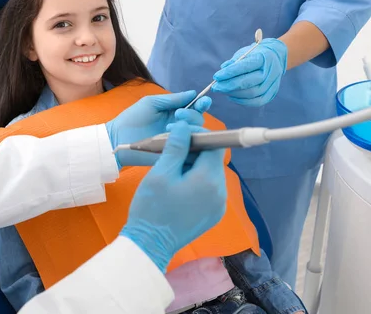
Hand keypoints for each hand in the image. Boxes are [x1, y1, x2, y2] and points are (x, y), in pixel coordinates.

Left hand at [105, 91, 211, 167]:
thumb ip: (171, 99)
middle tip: (178, 114)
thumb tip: (193, 93)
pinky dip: (187, 143)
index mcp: (175, 113)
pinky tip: (177, 139)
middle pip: (198, 120)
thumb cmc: (132, 118)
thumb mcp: (151, 103)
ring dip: (187, 128)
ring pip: (195, 134)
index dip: (202, 104)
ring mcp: (177, 140)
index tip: (203, 101)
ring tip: (169, 127)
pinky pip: (188, 149)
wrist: (118, 138)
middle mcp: (179, 126)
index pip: (194, 107)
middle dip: (192, 115)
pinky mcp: (174, 154)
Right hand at [120, 121, 226, 271]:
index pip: (215, 144)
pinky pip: (208, 188)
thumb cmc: (152, 207)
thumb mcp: (161, 172)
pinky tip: (177, 182)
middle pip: (213, 159)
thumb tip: (186, 126)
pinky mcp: (213, 214)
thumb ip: (176, 146)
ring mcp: (218, 205)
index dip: (198, 133)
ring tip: (171, 166)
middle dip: (194, 149)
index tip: (179, 132)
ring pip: (210, 173)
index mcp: (209, 179)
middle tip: (170, 148)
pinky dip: (196, 180)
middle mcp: (221, 192)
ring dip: (194, 164)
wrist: (149, 244)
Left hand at [212, 38, 287, 106]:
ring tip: (223, 90)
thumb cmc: (256, 55)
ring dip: (234, 93)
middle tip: (216, 87)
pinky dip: (243, 101)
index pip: (245, 66)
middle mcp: (270, 71)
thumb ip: (234, 62)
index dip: (229, 73)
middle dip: (228, 86)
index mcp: (263, 58)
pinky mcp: (272, 93)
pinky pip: (257, 102)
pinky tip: (232, 97)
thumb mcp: (245, 53)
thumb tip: (222, 70)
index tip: (216, 76)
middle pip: (248, 82)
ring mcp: (272, 83)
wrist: (276, 57)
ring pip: (252, 93)